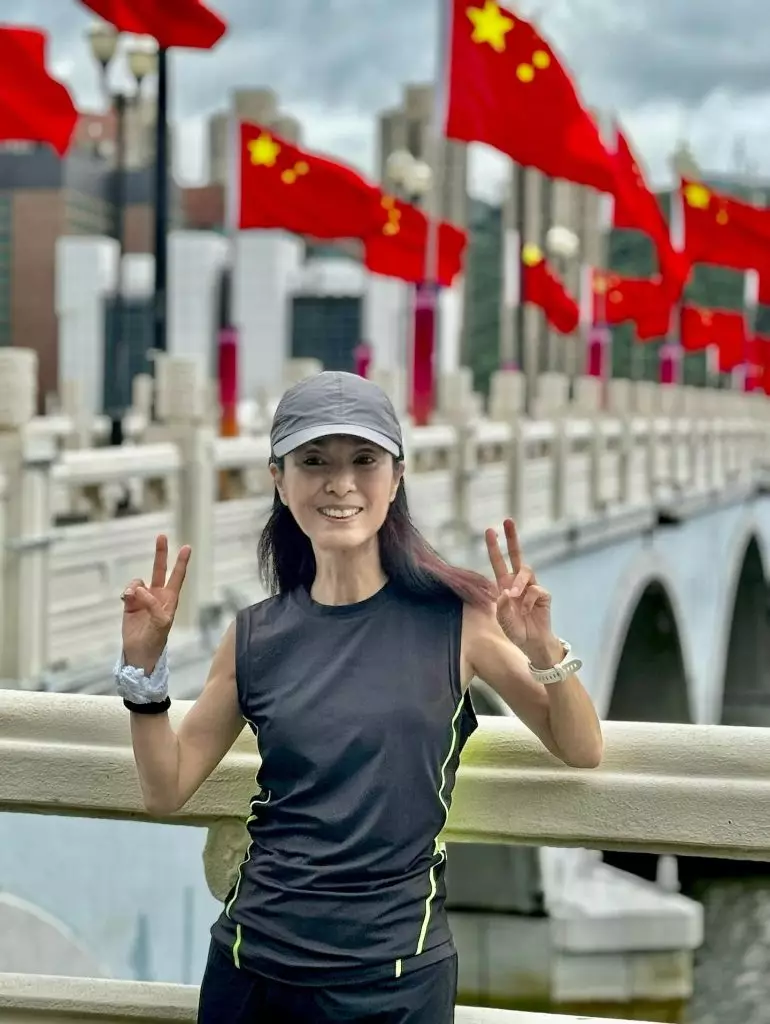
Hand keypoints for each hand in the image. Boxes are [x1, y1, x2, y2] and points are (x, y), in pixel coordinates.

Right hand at [121, 535, 190, 673]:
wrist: (139, 653)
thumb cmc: (155, 640)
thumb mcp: (160, 623)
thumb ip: (153, 605)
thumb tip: (141, 589)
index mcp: (170, 600)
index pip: (178, 577)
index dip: (181, 562)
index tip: (187, 547)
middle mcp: (158, 596)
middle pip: (159, 570)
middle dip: (160, 554)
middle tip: (161, 536)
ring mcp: (143, 599)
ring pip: (139, 581)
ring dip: (135, 586)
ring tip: (132, 597)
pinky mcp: (130, 604)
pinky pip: (128, 590)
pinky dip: (127, 592)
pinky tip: (127, 599)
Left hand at [485, 519, 558, 665]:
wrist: (533, 644)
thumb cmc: (516, 631)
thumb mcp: (503, 621)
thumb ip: (501, 608)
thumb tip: (505, 592)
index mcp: (504, 586)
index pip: (498, 563)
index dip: (494, 547)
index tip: (490, 530)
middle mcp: (518, 583)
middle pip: (516, 556)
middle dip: (512, 538)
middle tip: (507, 521)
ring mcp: (531, 587)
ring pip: (525, 571)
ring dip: (518, 582)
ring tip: (514, 596)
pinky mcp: (543, 594)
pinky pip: (535, 589)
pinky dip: (529, 600)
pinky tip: (527, 611)